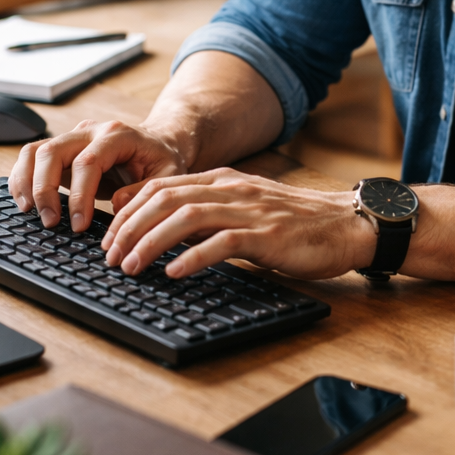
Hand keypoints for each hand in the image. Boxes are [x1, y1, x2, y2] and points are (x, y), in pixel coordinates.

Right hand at [8, 120, 187, 231]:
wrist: (159, 142)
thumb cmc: (163, 160)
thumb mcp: (167, 177)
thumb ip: (144, 192)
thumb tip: (116, 206)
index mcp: (117, 135)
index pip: (88, 162)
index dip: (78, 195)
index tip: (78, 224)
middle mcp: (90, 130)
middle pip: (52, 151)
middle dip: (44, 189)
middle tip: (50, 222)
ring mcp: (72, 137)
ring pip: (35, 151)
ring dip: (26, 182)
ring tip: (30, 212)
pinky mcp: (62, 149)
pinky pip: (32, 157)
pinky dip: (23, 179)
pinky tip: (26, 202)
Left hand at [101, 168, 378, 281]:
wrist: (346, 225)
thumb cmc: (296, 224)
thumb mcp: (245, 210)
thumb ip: (209, 214)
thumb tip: (165, 230)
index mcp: (223, 181)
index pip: (162, 186)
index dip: (129, 209)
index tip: (109, 235)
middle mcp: (231, 190)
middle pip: (165, 199)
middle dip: (129, 227)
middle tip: (109, 255)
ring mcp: (249, 210)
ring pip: (186, 217)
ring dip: (151, 242)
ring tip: (130, 265)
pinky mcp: (266, 236)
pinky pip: (221, 242)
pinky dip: (192, 257)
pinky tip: (172, 272)